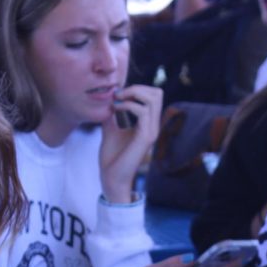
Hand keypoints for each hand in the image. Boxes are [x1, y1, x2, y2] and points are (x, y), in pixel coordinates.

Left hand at [99, 84, 162, 202]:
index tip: (117, 95)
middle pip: (157, 93)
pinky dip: (128, 105)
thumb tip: (108, 101)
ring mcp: (151, 132)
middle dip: (137, 88)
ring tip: (116, 101)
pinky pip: (143, 112)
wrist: (111, 178)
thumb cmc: (112, 158)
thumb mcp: (110, 130)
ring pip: (153, 99)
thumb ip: (112, 116)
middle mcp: (153, 127)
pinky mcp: (145, 138)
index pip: (153, 96)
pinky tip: (116, 109)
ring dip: (133, 94)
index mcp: (147, 125)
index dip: (137, 89)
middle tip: (118, 95)